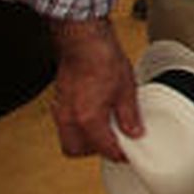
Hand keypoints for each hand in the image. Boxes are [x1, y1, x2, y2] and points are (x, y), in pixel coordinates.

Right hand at [49, 19, 141, 161]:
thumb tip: (134, 131)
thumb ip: (129, 115)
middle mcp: (69, 117)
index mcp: (88, 118)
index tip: (128, 154)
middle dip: (94, 152)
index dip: (119, 154)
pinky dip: (79, 125)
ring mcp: (61, 109)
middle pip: (76, 150)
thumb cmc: (102, 58)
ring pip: (68, 137)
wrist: (84, 39)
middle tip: (114, 145)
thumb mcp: (126, 89)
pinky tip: (95, 115)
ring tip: (106, 130)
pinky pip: (65, 123)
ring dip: (85, 139)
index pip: (103, 148)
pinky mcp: (59, 100)